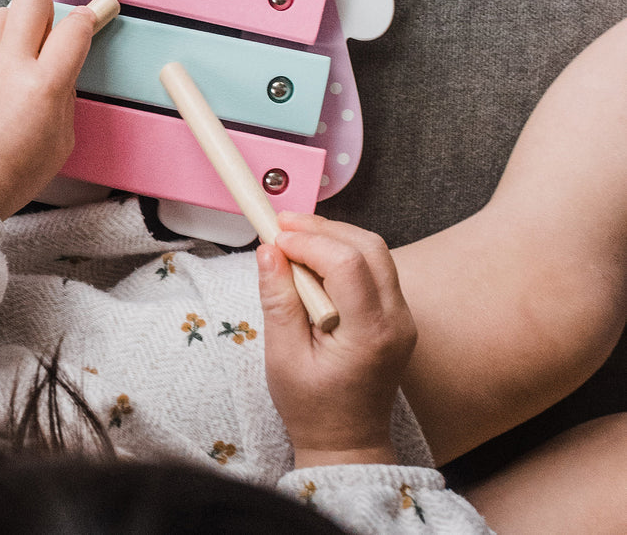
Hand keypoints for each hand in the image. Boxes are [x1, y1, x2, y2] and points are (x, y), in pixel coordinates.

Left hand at [0, 0, 95, 219]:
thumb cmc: (11, 171)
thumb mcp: (60, 140)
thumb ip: (64, 98)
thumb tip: (62, 71)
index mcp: (44, 84)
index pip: (74, 28)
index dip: (86, 18)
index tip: (88, 19)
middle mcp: (10, 64)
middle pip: (32, 0)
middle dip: (46, 9)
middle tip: (46, 32)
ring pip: (0, 14)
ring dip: (13, 29)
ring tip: (15, 56)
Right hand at [257, 213, 417, 468]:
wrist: (348, 443)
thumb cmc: (312, 408)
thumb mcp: (282, 357)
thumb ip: (278, 300)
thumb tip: (268, 251)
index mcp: (370, 334)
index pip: (347, 263)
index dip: (309, 240)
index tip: (274, 238)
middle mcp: (396, 321)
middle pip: (369, 247)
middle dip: (323, 228)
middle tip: (282, 227)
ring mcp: (402, 317)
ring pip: (375, 251)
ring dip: (334, 236)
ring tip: (294, 240)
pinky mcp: (396, 316)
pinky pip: (375, 268)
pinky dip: (343, 253)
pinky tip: (313, 261)